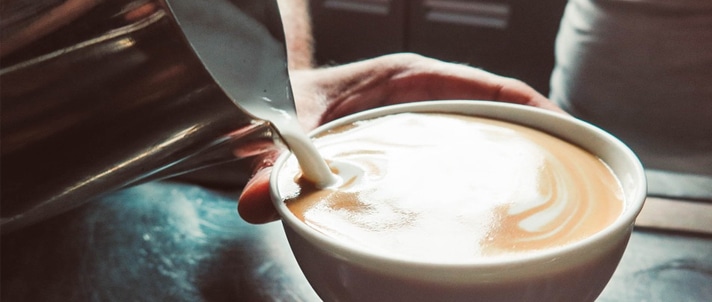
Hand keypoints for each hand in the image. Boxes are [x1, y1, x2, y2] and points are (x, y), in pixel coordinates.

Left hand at [237, 53, 564, 223]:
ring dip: (512, 161)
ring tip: (544, 203)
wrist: (268, 91)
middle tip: (567, 182)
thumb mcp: (292, 124)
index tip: (567, 136)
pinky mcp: (410, 145)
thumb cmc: (290, 91)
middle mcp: (422, 98)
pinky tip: (488, 215)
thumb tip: (258, 201)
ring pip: (481, 137)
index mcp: (409, 79)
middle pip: (497, 116)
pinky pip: (457, 156)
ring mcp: (419, 121)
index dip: (534, 110)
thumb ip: (280, 163)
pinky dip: (479, 177)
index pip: (489, 88)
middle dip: (534, 143)